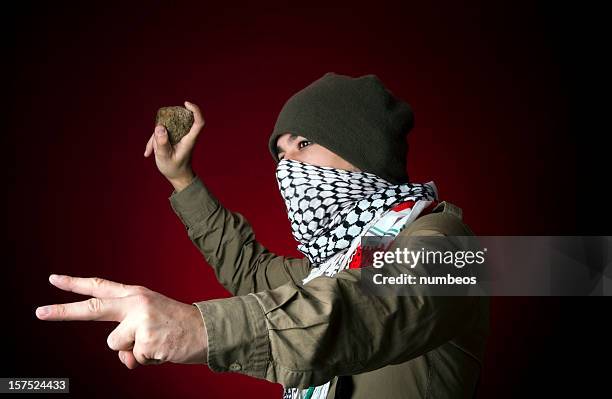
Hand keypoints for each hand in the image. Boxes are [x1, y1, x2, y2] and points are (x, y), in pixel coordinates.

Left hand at [35, 275, 207, 368]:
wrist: (206, 329)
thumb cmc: (176, 325)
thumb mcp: (150, 321)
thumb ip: (128, 334)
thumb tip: (122, 358)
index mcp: (136, 294)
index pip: (101, 287)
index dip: (76, 284)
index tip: (53, 279)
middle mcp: (136, 304)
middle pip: (93, 309)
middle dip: (63, 312)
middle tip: (38, 312)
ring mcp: (140, 322)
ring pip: (115, 345)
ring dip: (132, 350)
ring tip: (154, 341)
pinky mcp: (146, 341)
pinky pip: (133, 359)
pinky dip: (146, 360)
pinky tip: (161, 349)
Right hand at [144, 101, 204, 191]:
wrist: (177, 176)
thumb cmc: (174, 168)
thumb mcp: (165, 157)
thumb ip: (162, 143)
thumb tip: (159, 126)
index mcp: (189, 140)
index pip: (198, 122)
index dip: (195, 110)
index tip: (186, 104)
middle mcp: (185, 135)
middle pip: (179, 120)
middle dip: (166, 123)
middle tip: (158, 139)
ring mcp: (178, 136)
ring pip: (166, 127)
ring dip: (156, 138)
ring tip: (152, 151)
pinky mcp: (171, 138)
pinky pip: (161, 134)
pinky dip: (154, 142)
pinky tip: (149, 152)